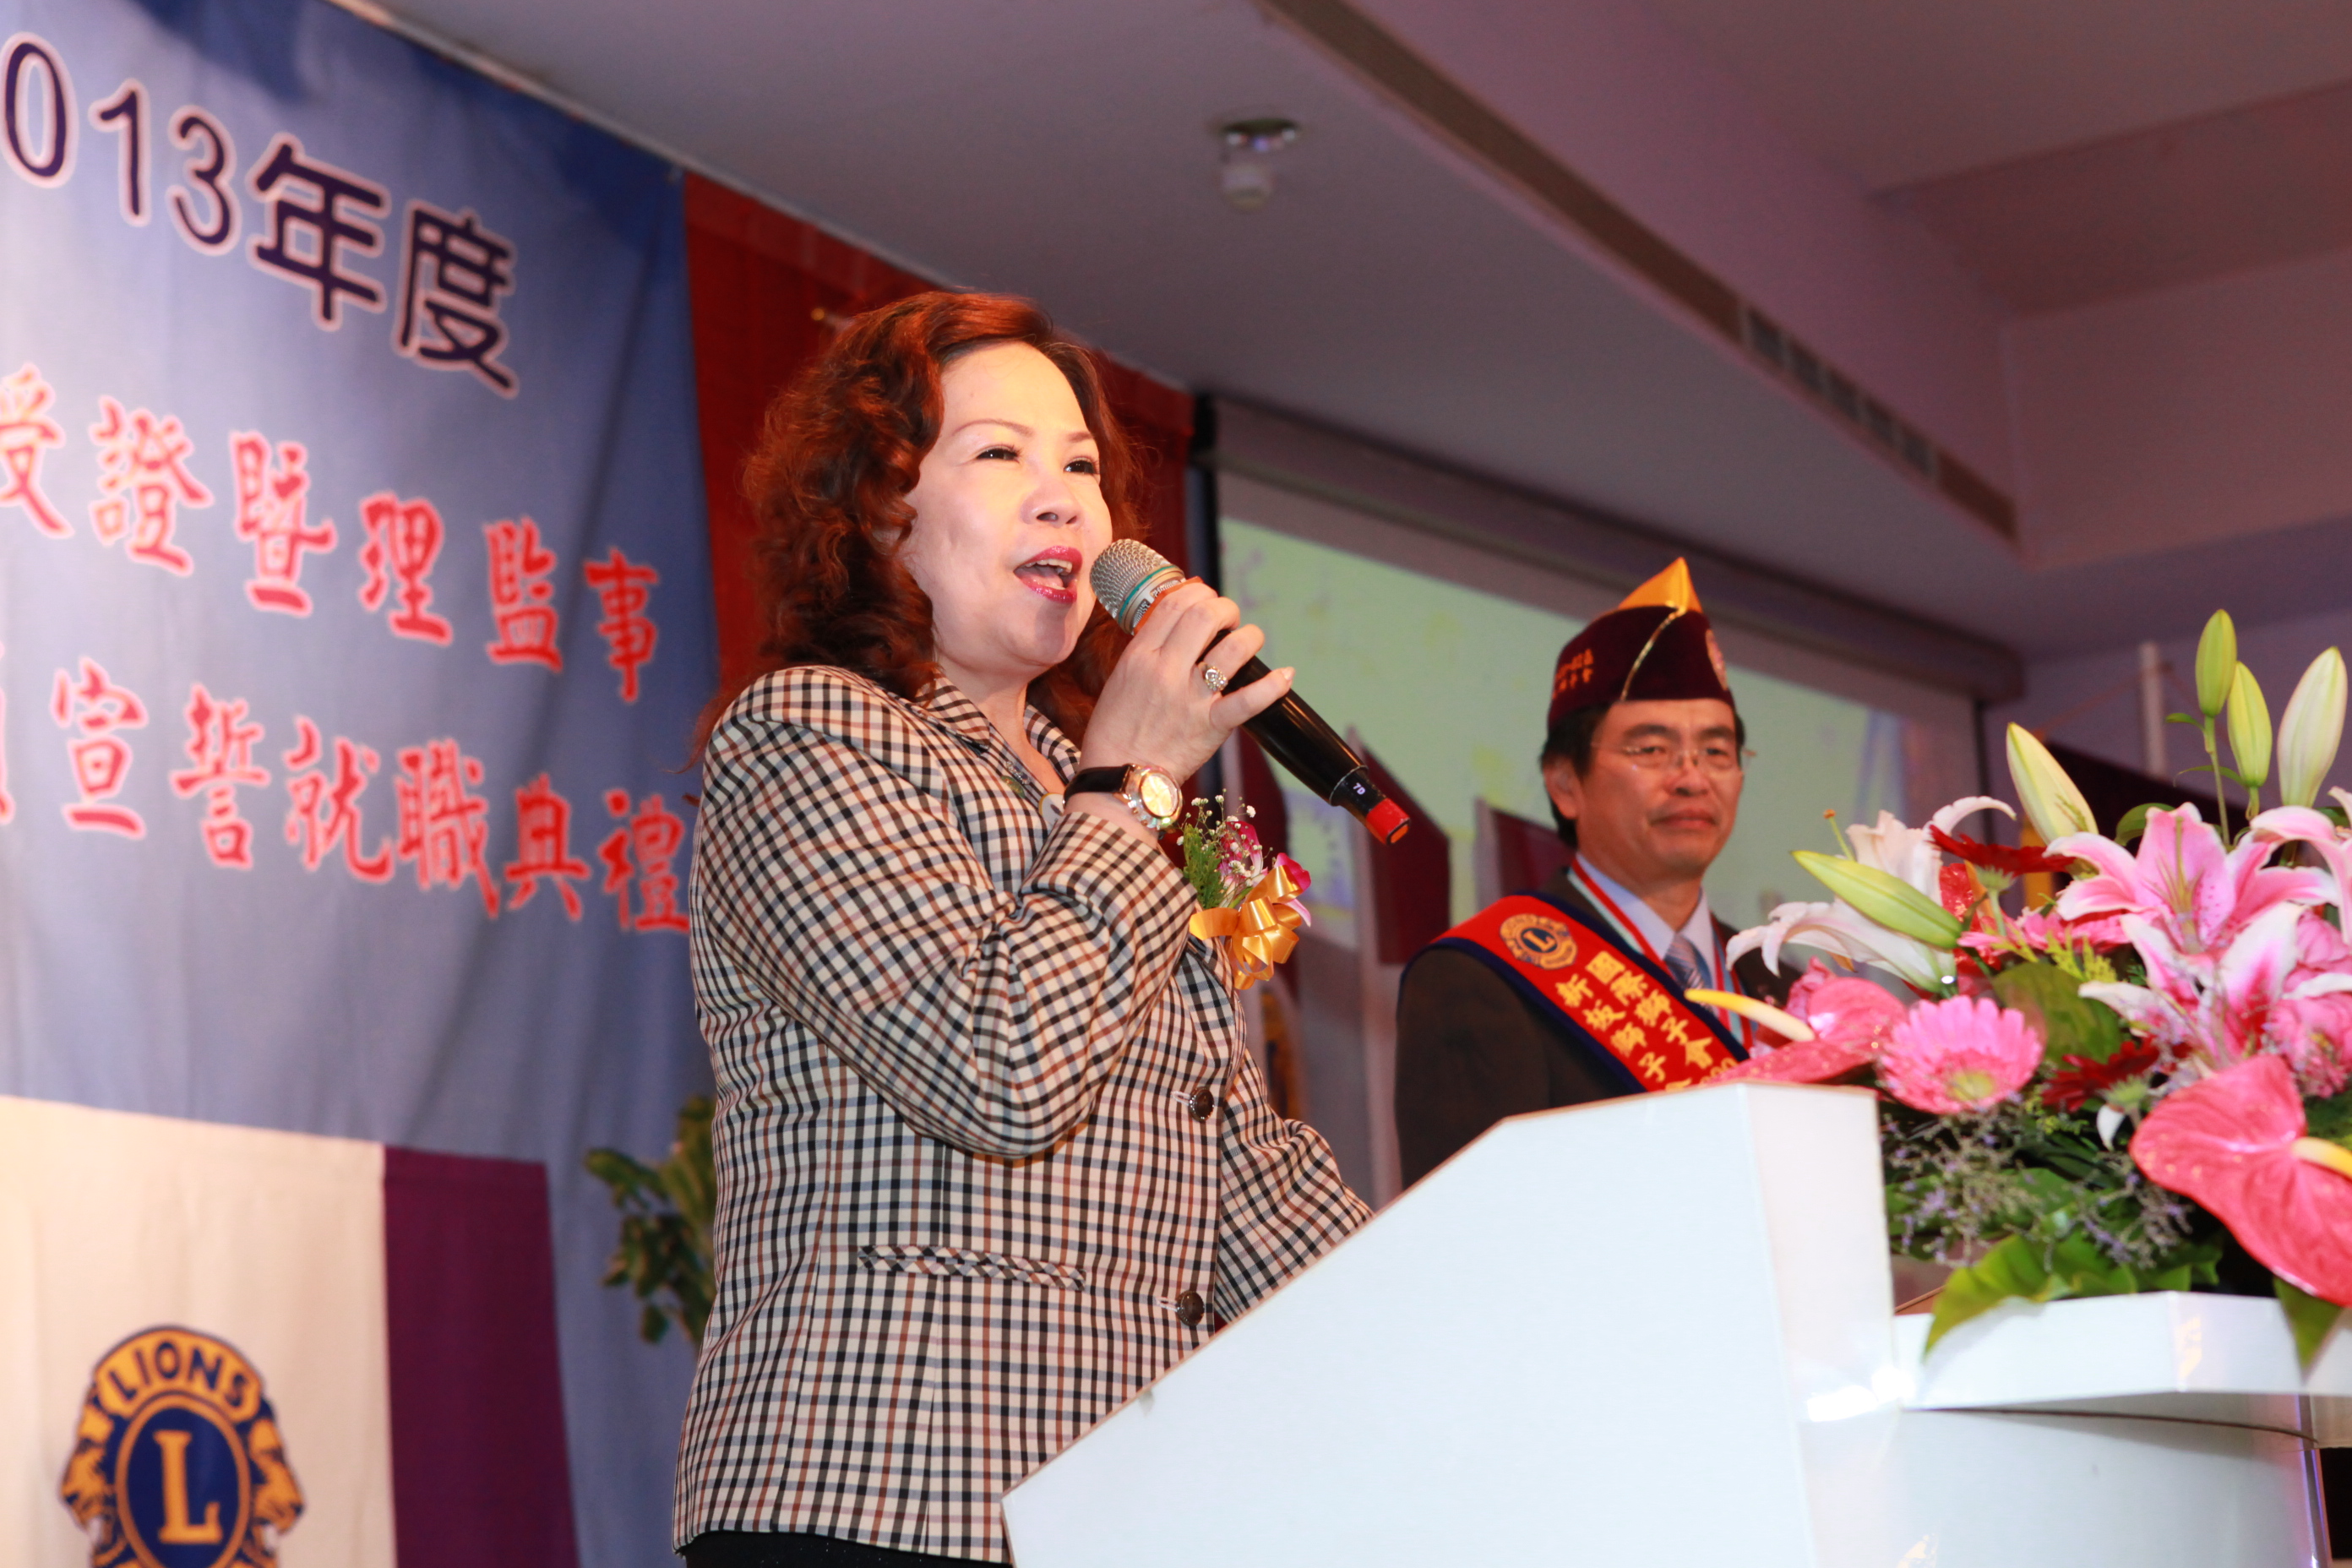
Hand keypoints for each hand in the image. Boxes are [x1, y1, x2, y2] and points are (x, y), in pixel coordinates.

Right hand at [1076, 580, 1293, 784]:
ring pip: (1233, 649)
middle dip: (1226, 608)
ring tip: (1251, 640)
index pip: (1175, 604)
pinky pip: (1249, 700)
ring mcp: (1190, 698)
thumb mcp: (1120, 679)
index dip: (1199, 592)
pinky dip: (1273, 685)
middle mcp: (1165, 671)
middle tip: (1230, 619)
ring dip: (1250, 637)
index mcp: (1140, 656)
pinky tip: (1285, 675)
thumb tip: (1175, 625)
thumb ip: (1146, 652)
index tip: (1207, 597)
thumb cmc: (1116, 731)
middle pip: (1205, 615)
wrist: (1119, 778)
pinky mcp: (1211, 726)